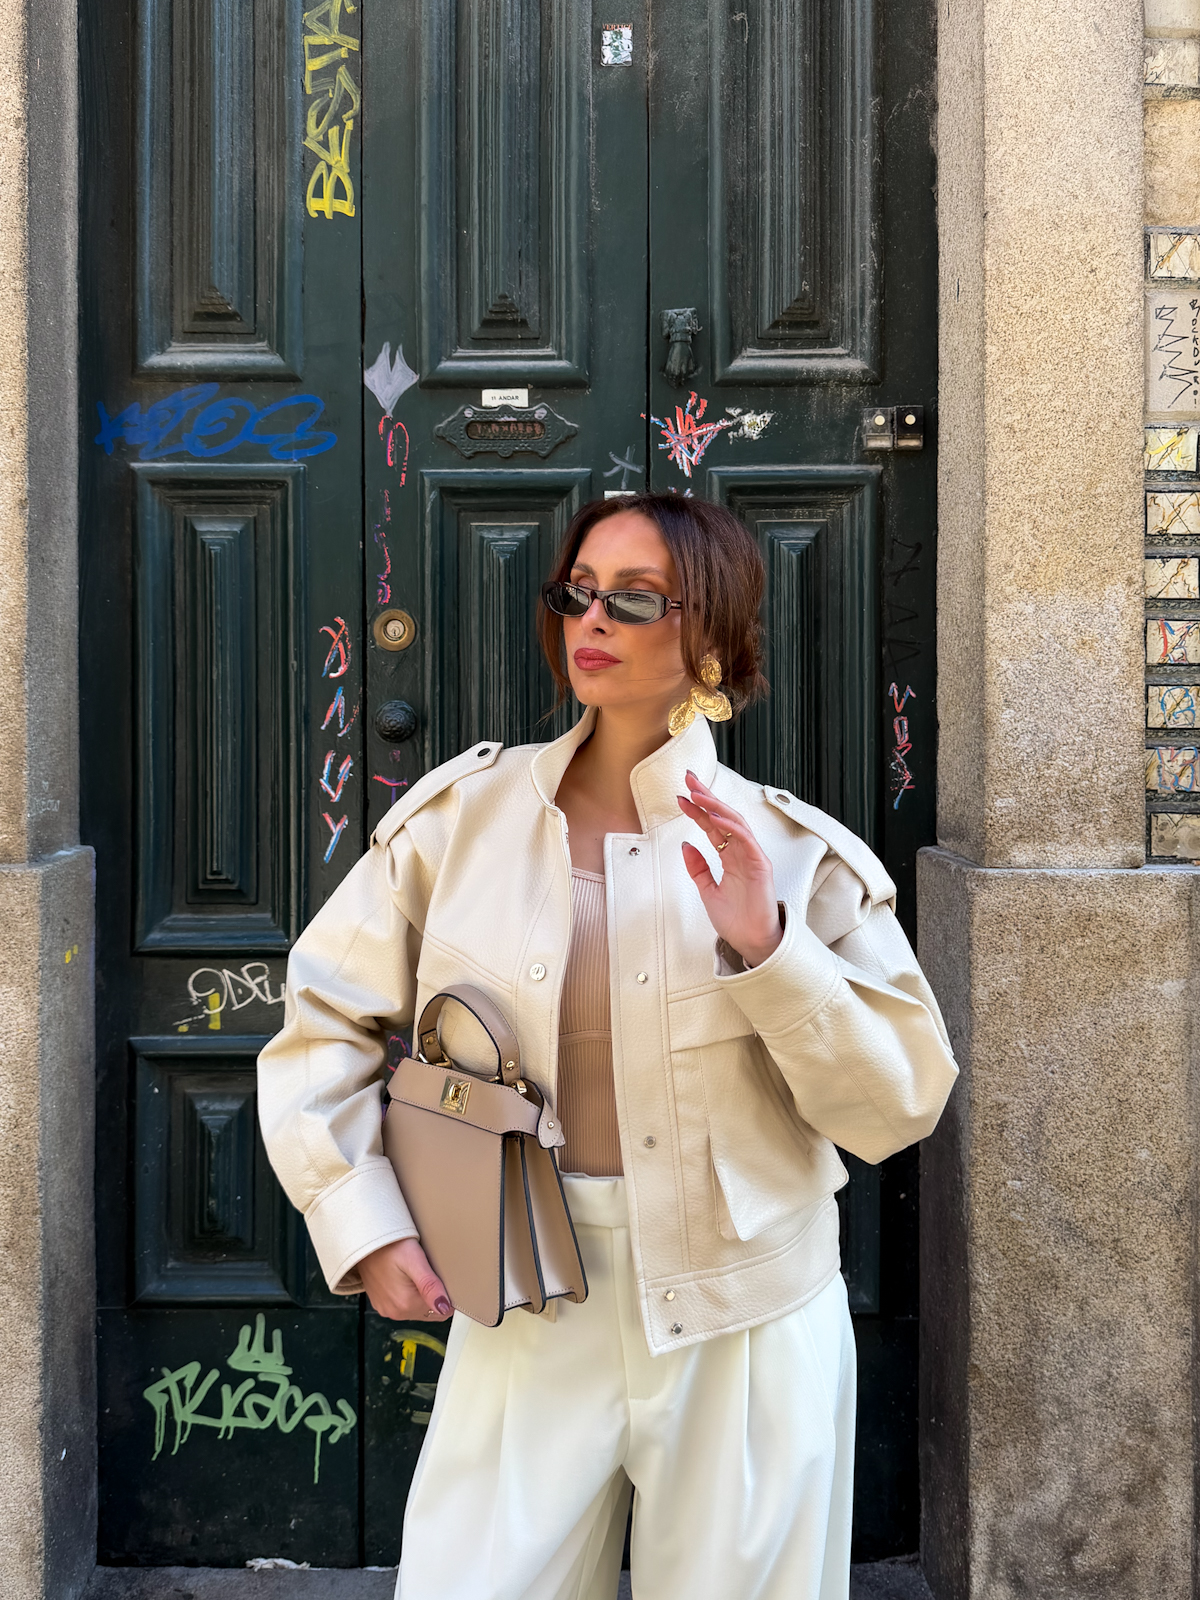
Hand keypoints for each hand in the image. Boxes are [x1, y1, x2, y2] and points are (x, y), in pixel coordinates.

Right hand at [358, 1236, 451, 1320]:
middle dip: (432, 1296)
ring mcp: (386, 1309)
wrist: (365, 1241)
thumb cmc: (390, 1246)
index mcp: (407, 1305)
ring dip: (420, 1295)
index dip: (445, 1295)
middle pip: (429, 1312)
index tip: (438, 1278)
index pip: (442, 1312)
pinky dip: (407, 1294)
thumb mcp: (415, 1261)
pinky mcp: (381, 1303)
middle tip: (424, 1272)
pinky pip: (402, 1305)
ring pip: (416, 1309)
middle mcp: (395, 1312)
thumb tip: (444, 1308)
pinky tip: (403, 1277)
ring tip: (414, 1273)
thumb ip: (430, 1286)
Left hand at [678, 770, 783, 968]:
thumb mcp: (707, 891)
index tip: (680, 798)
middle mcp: (742, 853)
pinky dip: (730, 827)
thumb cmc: (736, 920)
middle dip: (707, 797)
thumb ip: (698, 869)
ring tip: (698, 794)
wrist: (752, 942)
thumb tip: (685, 846)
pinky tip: (714, 818)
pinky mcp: (761, 865)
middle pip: (723, 817)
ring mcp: (752, 857)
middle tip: (690, 779)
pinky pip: (745, 840)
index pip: (712, 827)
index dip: (696, 811)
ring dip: (716, 806)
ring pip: (735, 822)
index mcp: (730, 858)